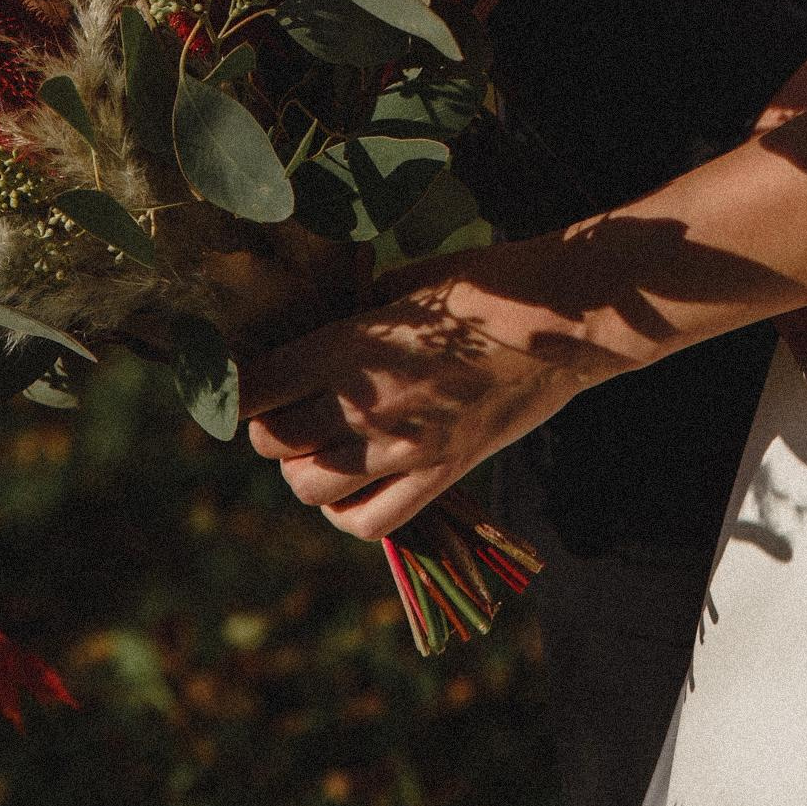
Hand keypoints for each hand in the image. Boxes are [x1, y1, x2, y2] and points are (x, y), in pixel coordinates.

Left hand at [242, 258, 616, 542]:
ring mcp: (406, 448)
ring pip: (309, 488)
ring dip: (301, 469)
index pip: (257, 389)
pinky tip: (349, 486)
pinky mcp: (442, 476)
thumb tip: (310, 331)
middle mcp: (371, 404)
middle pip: (275, 443)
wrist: (567, 322)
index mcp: (355, 346)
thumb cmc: (489, 284)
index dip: (239, 389)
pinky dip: (345, 512)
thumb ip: (352, 313)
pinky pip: (368, 522)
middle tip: (284, 407)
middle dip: (268, 427)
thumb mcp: (406, 283)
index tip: (244, 379)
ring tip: (316, 444)